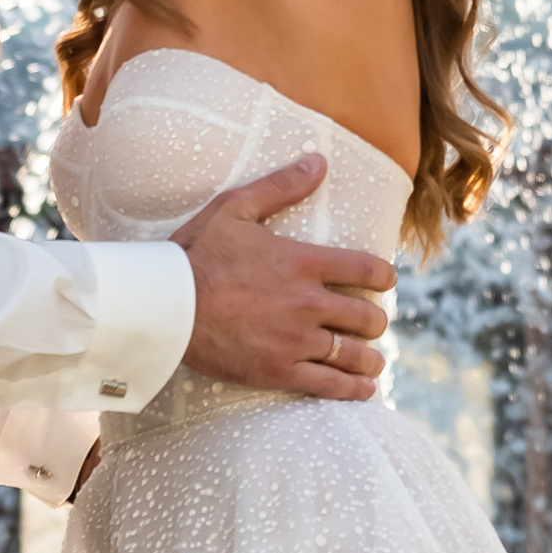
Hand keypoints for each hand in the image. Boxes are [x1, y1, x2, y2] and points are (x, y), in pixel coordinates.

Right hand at [175, 155, 392, 402]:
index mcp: (303, 263)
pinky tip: (362, 390)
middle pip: (368, 317)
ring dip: (370, 359)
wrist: (166, 304)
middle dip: (375, 320)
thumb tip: (319, 161)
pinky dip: (353, 391)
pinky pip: (330, 386)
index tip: (385, 281)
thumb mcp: (235, 207)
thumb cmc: (196, 253)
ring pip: (355, 355)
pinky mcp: (280, 372)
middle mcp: (308, 303)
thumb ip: (281, 186)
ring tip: (372, 362)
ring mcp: (296, 341)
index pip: (367, 270)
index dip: (384, 276)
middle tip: (371, 323)